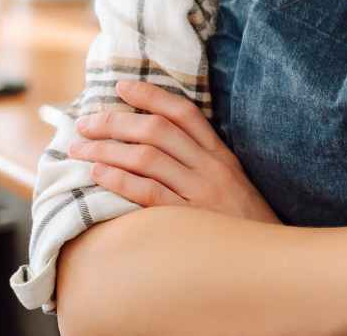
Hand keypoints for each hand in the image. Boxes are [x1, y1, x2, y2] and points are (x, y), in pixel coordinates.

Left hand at [69, 80, 280, 224]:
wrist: (268, 260)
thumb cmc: (243, 225)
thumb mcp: (232, 184)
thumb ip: (201, 163)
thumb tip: (156, 145)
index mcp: (221, 155)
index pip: (184, 113)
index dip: (151, 95)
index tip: (121, 87)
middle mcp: (211, 168)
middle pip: (157, 130)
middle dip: (115, 122)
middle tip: (83, 123)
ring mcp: (201, 193)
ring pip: (147, 158)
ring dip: (106, 149)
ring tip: (79, 149)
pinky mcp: (190, 221)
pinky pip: (148, 193)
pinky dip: (120, 179)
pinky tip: (97, 173)